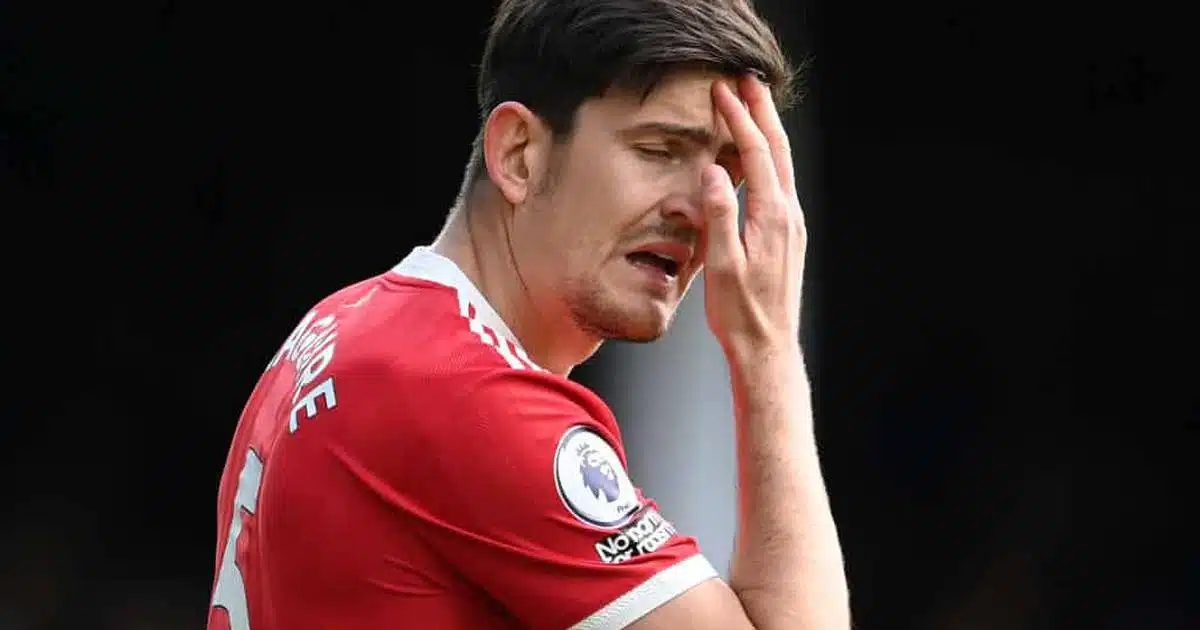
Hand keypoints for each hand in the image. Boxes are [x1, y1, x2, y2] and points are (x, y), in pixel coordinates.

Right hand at [701, 76, 806, 355]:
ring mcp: (792, 226)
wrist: (769, 349)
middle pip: (779, 150)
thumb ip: (719, 215)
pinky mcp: (788, 237)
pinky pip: (780, 184)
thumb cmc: (741, 314)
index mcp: (772, 217)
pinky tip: (757, 158)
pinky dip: (769, 159)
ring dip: (768, 132)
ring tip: (754, 107)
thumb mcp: (721, 265)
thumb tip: (713, 171)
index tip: (723, 91)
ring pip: (783, 165)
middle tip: (747, 81)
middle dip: (762, 112)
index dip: (740, 118)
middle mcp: (789, 216)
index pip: (757, 153)